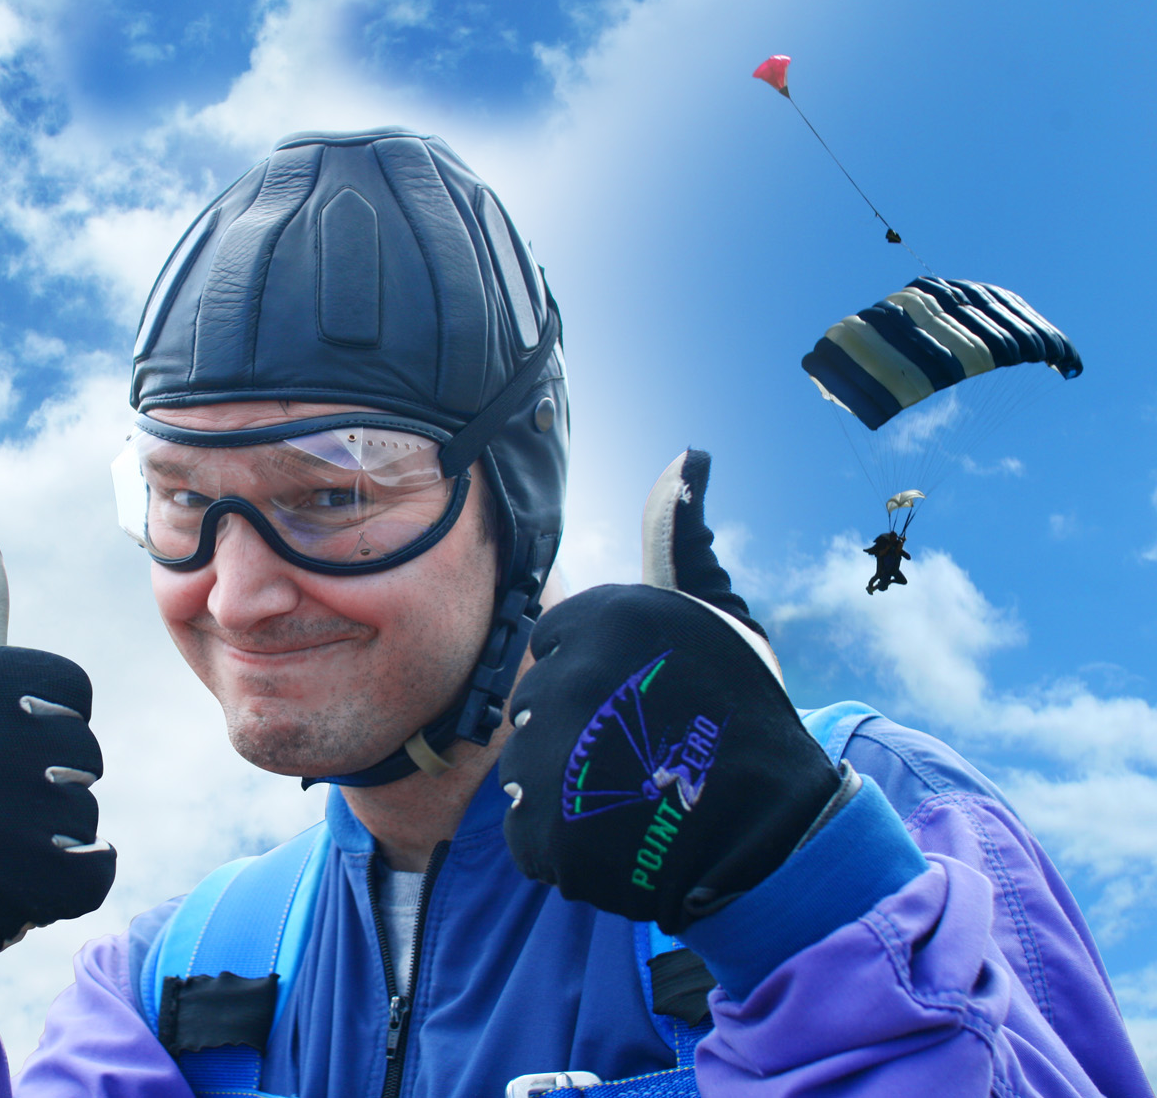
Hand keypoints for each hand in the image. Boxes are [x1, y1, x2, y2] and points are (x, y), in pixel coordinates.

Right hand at [0, 527, 115, 1006]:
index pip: (72, 691)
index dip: (52, 723)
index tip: (2, 745)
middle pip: (84, 753)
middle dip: (55, 784)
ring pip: (86, 814)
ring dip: (56, 837)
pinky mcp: (0, 883)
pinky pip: (94, 871)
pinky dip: (77, 879)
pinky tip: (32, 878)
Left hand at [499, 451, 844, 932]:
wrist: (777, 832)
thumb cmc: (744, 715)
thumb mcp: (719, 615)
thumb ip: (682, 541)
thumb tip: (685, 460)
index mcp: (605, 617)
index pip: (553, 641)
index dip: (595, 673)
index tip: (641, 697)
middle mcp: (573, 678)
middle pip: (535, 703)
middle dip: (578, 727)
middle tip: (642, 750)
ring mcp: (557, 758)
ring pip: (526, 767)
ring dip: (567, 787)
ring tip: (632, 796)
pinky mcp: (547, 832)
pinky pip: (528, 830)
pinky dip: (563, 844)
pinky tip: (616, 838)